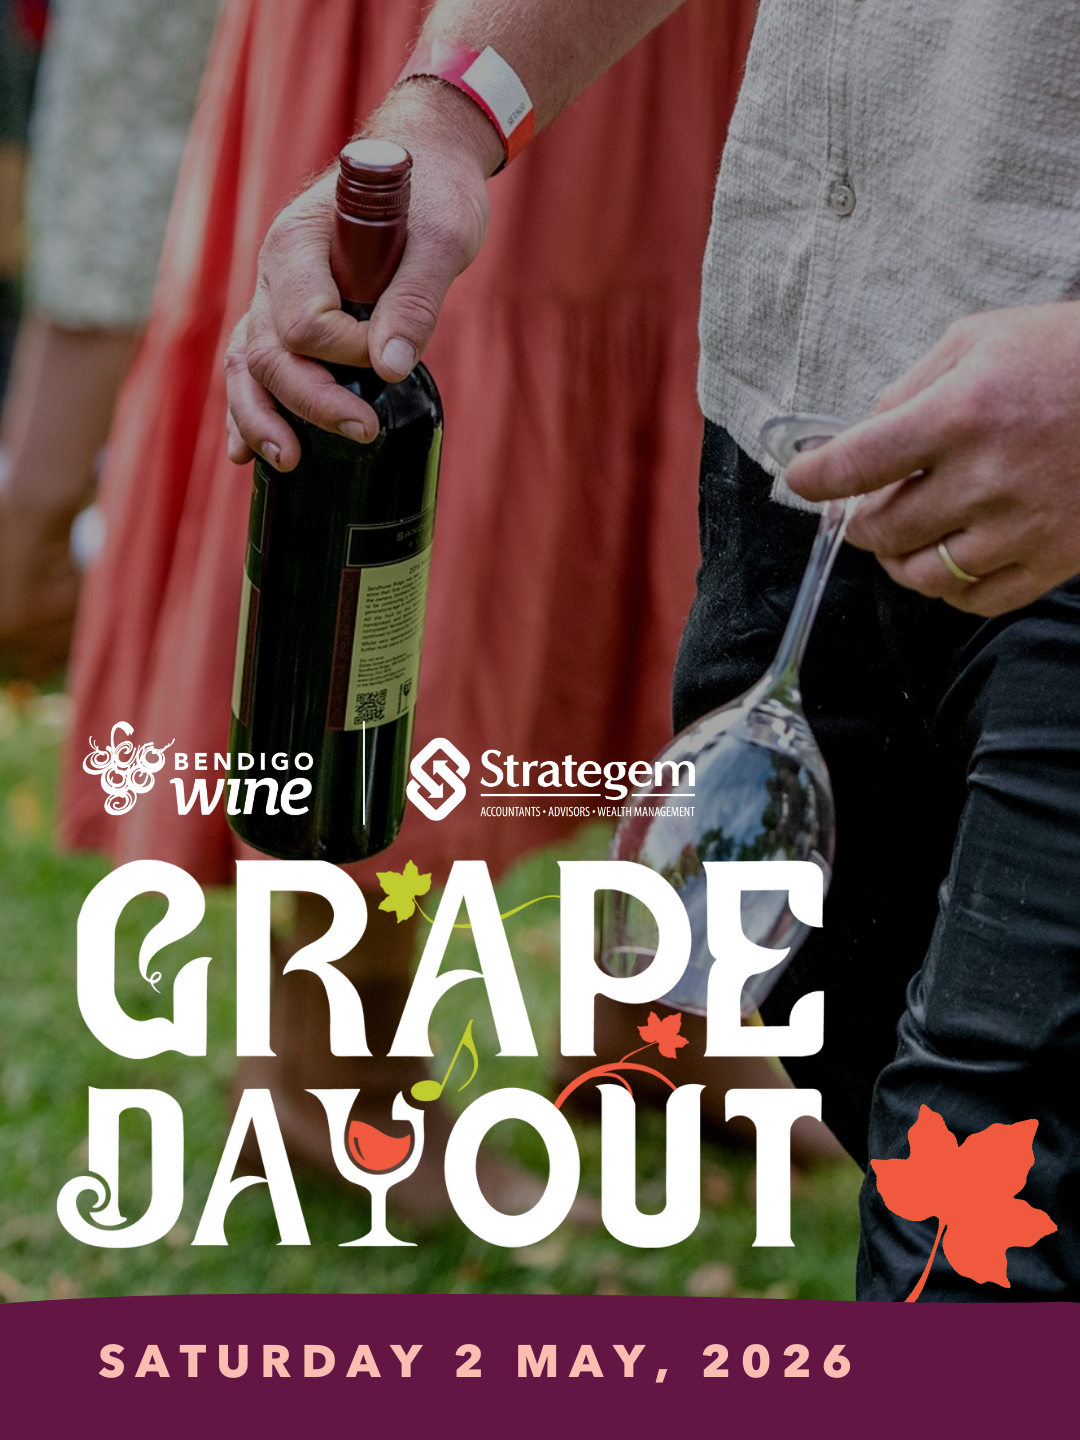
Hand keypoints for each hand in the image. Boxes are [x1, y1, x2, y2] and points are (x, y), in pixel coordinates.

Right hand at [225, 82, 501, 469]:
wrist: (420, 164)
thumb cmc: (433, 193)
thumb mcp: (443, 238)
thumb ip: (415, 299)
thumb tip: (389, 368)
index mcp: (297, 242)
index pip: (306, 323)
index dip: (347, 353)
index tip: (391, 354)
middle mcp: (271, 271)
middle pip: (271, 353)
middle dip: (312, 401)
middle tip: (363, 431)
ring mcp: (271, 296)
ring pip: (247, 365)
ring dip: (260, 418)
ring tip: (288, 461)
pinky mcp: (284, 317)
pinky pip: (253, 366)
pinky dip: (249, 410)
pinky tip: (246, 453)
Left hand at [785, 302, 1079, 615]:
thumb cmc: (1063, 354)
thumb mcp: (979, 340)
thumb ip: (911, 388)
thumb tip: (859, 435)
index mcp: (962, 412)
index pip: (858, 463)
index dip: (815, 478)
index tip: (803, 480)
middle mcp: (988, 476)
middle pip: (883, 529)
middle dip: (861, 521)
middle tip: (868, 506)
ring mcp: (1023, 525)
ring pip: (922, 574)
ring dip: (898, 558)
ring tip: (905, 535)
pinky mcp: (1055, 559)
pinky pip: (975, 600)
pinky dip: (947, 587)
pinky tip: (950, 558)